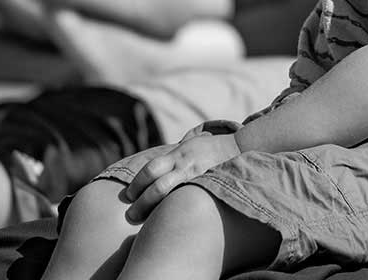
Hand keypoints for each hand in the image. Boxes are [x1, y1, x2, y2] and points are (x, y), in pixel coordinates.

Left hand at [124, 133, 240, 222]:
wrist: (239, 147)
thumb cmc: (212, 148)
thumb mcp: (191, 145)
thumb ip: (176, 155)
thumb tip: (161, 164)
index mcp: (178, 154)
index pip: (151, 169)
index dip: (137, 183)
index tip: (128, 196)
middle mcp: (183, 163)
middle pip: (155, 183)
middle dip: (141, 200)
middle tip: (130, 214)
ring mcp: (194, 174)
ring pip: (166, 190)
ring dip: (150, 206)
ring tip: (140, 219)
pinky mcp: (205, 184)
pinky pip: (185, 197)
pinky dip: (173, 208)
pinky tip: (168, 221)